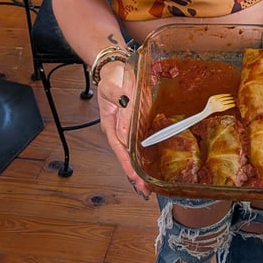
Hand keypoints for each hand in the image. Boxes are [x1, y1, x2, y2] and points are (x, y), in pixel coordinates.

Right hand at [95, 61, 150, 198]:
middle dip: (135, 174)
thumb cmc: (110, 79)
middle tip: (145, 191)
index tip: (133, 177)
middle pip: (127, 156)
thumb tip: (126, 101)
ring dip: (140, 169)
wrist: (114, 70)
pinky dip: (145, 156)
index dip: (127, 164)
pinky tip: (153, 166)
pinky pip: (141, 142)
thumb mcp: (110, 86)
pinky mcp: (136, 124)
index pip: (119, 149)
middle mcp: (119, 130)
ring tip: (148, 187)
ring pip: (134, 153)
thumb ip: (118, 95)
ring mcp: (127, 128)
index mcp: (111, 125)